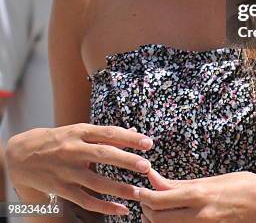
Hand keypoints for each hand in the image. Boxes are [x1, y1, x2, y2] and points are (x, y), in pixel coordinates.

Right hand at [6, 123, 153, 216]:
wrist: (23, 155)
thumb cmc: (58, 140)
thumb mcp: (79, 130)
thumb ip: (106, 134)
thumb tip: (134, 132)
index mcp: (80, 132)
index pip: (109, 133)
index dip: (129, 138)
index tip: (148, 143)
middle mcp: (74, 150)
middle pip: (104, 155)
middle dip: (127, 161)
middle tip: (146, 167)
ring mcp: (68, 171)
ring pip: (97, 182)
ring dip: (120, 188)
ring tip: (139, 193)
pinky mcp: (63, 189)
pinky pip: (86, 200)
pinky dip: (104, 206)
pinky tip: (121, 209)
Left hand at [139, 168, 255, 221]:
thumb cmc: (249, 186)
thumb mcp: (217, 179)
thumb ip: (186, 184)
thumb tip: (160, 181)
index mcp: (201, 193)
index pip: (160, 198)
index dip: (145, 194)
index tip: (140, 188)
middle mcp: (200, 214)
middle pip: (159, 218)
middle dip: (147, 210)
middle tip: (147, 200)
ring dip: (158, 220)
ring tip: (159, 210)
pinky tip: (177, 218)